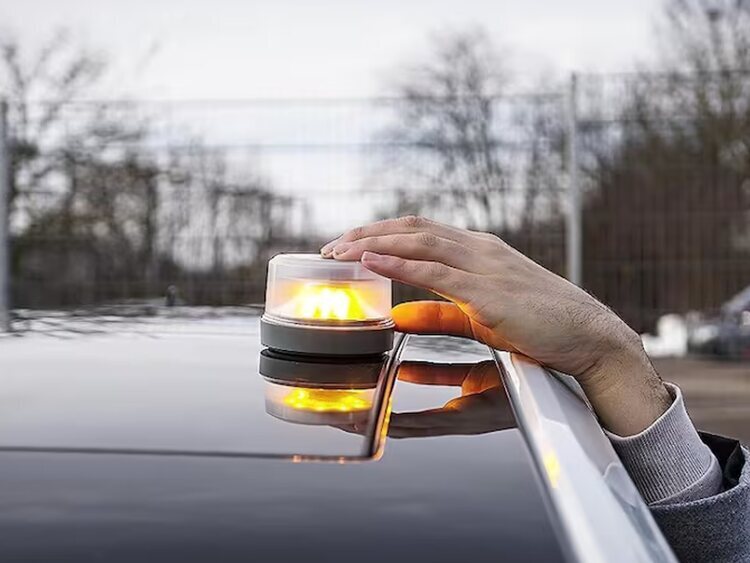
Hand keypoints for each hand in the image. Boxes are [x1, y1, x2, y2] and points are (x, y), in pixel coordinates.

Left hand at [321, 216, 671, 434]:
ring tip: (339, 251)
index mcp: (479, 251)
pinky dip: (398, 264)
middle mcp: (479, 250)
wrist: (590, 337)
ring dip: (373, 244)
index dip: (382, 233)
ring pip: (418, 243)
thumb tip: (401, 316)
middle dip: (367, 233)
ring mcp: (485, 267)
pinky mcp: (488, 293)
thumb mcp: (481, 314)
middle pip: (412, 230)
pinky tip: (370, 262)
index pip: (421, 231)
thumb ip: (440, 311)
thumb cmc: (540, 326)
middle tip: (331, 246)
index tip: (351, 242)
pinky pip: (434, 272)